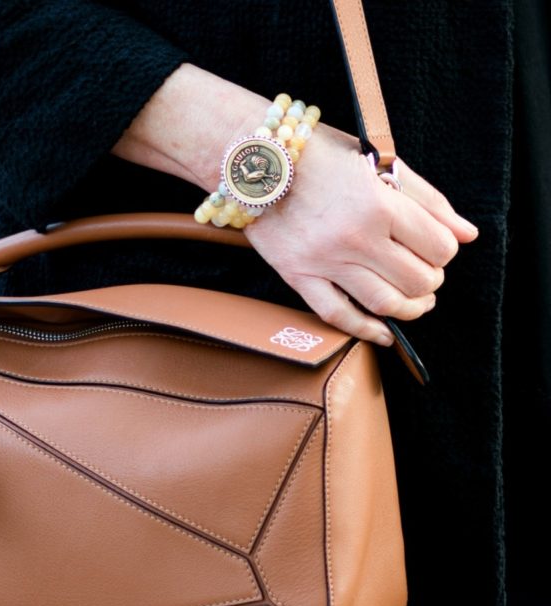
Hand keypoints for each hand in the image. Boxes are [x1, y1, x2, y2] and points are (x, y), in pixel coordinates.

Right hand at [244, 123, 478, 344]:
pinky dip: (366, 330)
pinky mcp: (299, 276)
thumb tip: (467, 234)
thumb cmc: (318, 155)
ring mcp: (325, 261)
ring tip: (415, 303)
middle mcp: (355, 238)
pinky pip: (337, 315)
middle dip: (431, 281)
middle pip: (417, 280)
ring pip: (384, 303)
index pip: (437, 246)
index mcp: (379, 204)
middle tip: (426, 274)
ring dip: (410, 309)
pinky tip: (383, 332)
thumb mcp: (378, 162)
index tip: (436, 247)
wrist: (256, 161)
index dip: (445, 251)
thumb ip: (427, 199)